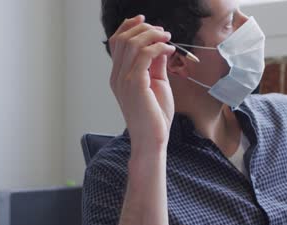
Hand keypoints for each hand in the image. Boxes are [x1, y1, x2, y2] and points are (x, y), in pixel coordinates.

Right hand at [108, 15, 175, 151]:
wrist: (152, 140)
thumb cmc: (155, 116)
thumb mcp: (157, 84)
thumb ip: (156, 65)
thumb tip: (160, 46)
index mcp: (119, 75)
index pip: (117, 42)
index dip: (129, 27)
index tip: (146, 21)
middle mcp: (117, 76)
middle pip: (123, 38)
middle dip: (144, 29)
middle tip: (162, 31)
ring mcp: (124, 80)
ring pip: (132, 43)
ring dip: (152, 35)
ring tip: (167, 38)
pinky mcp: (135, 84)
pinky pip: (144, 56)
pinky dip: (158, 47)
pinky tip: (170, 50)